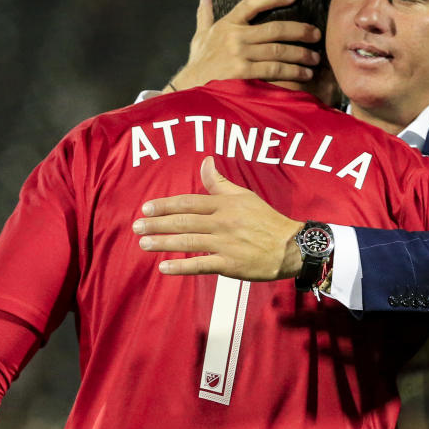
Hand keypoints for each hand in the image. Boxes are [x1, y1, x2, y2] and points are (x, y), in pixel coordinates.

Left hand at [134, 157, 303, 280]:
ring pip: (188, 242)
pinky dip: (181, 267)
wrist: (292, 246)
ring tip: (143, 244)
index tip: (146, 207)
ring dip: (163, 243)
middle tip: (136, 227)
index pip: (189, 202)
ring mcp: (225, 244)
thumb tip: (206, 160)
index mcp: (225, 204)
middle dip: (157, 224)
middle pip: (183, 222)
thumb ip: (220, 182)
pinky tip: (164, 268)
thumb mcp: (244, 196)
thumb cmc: (267, 220)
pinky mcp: (230, 264)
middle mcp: (222, 222)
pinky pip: (201, 265)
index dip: (166, 205)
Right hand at [168, 0, 321, 90]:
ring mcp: (239, 54)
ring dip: (301, 54)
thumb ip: (205, 13)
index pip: (252, 3)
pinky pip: (274, 70)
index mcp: (226, 23)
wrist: (189, 89)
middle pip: (275, 29)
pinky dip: (292, 72)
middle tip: (316, 34)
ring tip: (315, 58)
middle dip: (300, 31)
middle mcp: (234, 36)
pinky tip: (305, 74)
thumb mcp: (200, 35)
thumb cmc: (198, 63)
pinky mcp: (242, 73)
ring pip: (278, 51)